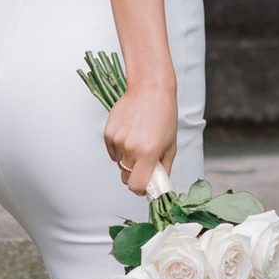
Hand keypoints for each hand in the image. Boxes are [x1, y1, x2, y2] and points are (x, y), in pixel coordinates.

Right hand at [104, 73, 177, 200]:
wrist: (150, 89)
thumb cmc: (164, 115)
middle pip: (126, 178)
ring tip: (139, 141)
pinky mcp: (108, 133)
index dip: (141, 189)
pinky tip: (130, 134)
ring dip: (128, 159)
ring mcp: (117, 140)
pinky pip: (112, 152)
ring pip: (119, 164)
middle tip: (144, 162)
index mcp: (148, 153)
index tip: (146, 184)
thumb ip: (164, 169)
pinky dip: (120, 149)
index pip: (136, 186)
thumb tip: (159, 186)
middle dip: (135, 174)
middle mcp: (130, 148)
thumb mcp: (171, 145)